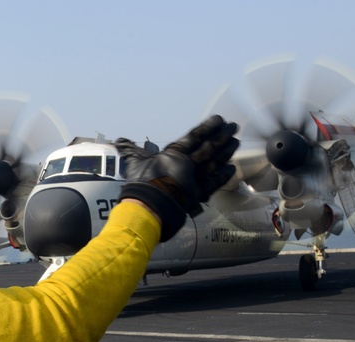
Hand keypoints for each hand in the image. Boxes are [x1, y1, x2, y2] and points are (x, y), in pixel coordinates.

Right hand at [117, 115, 238, 241]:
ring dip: (227, 151)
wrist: (146, 209)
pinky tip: (232, 167)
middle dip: (223, 135)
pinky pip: (216, 182)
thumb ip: (132, 151)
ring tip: (235, 141)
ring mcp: (196, 179)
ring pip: (216, 161)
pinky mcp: (199, 194)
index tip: (219, 119)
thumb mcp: (135, 164)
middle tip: (233, 127)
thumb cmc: (140, 185)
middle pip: (209, 146)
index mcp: (173, 154)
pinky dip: (224, 175)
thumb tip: (118, 141)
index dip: (208, 127)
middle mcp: (188, 163)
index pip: (194, 136)